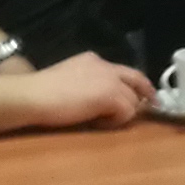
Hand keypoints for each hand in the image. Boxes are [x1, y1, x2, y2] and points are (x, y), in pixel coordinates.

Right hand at [28, 52, 156, 128]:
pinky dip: (116, 121)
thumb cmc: (41, 92)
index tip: (139, 94)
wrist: (33, 95)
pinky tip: (98, 124)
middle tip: (152, 105)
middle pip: (136, 78)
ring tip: (103, 122)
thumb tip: (99, 99)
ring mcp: (109, 79)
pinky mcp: (111, 95)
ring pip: (132, 99)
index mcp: (92, 60)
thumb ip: (87, 83)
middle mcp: (105, 65)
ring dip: (123, 113)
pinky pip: (127, 111)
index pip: (121, 70)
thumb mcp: (69, 80)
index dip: (133, 83)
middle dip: (146, 93)